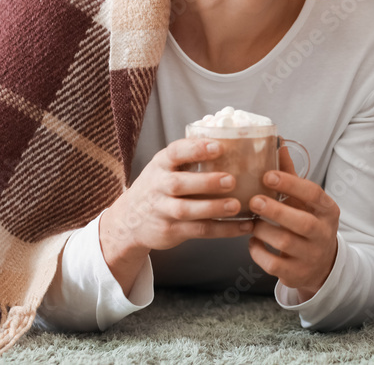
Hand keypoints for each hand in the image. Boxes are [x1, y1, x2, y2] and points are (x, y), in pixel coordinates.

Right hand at [99, 138, 250, 292]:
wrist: (129, 219)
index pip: (175, 152)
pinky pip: (199, 231)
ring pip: (187, 210)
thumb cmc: (160, 186)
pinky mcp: (170, 231)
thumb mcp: (166, 167)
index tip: (218, 147)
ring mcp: (162, 210)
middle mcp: (159, 186)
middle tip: (232, 180)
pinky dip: (223, 230)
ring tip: (236, 205)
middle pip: (179, 184)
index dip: (196, 149)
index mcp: (161, 164)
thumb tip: (235, 141)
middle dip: (206, 182)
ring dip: (213, 208)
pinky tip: (244, 226)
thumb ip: (190, 157)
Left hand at [248, 147, 339, 300]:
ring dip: (263, 230)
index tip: (267, 175)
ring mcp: (311, 255)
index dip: (290, 183)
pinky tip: (253, 241)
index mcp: (328, 210)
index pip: (313, 193)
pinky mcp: (297, 274)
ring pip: (284, 242)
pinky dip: (258, 251)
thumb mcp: (305, 201)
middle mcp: (323, 233)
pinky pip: (273, 263)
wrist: (322, 264)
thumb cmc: (308, 223)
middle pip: (301, 221)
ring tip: (252, 221)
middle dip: (275, 210)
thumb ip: (291, 175)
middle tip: (254, 200)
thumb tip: (278, 144)